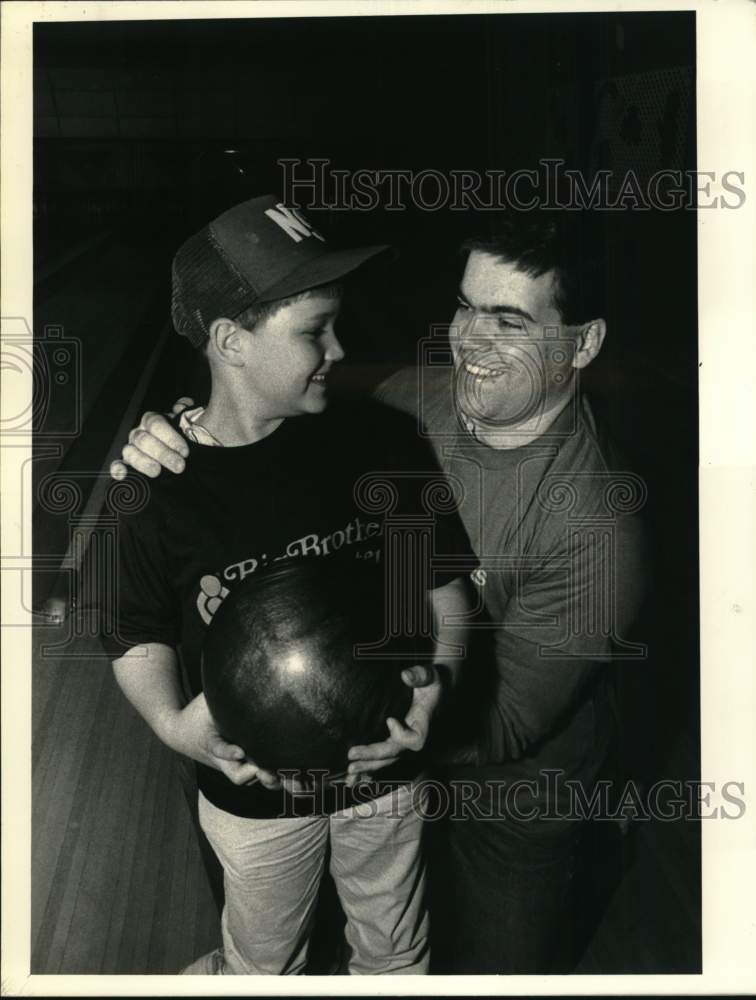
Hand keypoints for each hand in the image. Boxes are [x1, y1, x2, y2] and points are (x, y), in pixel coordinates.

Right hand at [109, 397, 194, 479]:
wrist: (185, 458)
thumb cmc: (187, 439)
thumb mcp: (191, 425)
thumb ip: (187, 413)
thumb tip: (182, 405)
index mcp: (153, 421)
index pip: (156, 424)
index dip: (170, 437)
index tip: (185, 452)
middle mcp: (140, 432)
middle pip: (144, 439)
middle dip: (162, 453)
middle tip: (179, 466)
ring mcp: (132, 448)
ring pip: (129, 451)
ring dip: (142, 462)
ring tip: (157, 472)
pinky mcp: (127, 465)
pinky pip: (117, 465)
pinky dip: (118, 469)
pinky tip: (122, 474)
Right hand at [164, 692, 281, 788]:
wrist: (179, 733)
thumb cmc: (197, 713)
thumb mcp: (207, 700)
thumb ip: (224, 690)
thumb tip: (249, 669)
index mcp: (211, 742)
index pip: (218, 748)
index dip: (228, 752)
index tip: (240, 750)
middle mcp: (221, 759)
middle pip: (237, 776)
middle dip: (254, 773)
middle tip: (269, 768)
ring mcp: (230, 765)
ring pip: (249, 779)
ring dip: (266, 778)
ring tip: (286, 773)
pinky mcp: (238, 767)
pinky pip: (255, 777)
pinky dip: (270, 777)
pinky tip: (292, 777)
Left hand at [346, 665, 441, 785]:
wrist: (438, 688)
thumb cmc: (433, 680)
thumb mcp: (430, 674)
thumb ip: (420, 675)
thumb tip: (406, 675)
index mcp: (424, 724)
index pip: (415, 740)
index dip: (402, 735)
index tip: (390, 720)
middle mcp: (415, 737)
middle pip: (394, 754)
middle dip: (372, 757)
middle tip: (351, 759)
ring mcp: (406, 742)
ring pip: (387, 760)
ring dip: (368, 767)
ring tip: (349, 774)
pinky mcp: (397, 742)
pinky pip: (384, 759)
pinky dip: (370, 769)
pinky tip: (355, 778)